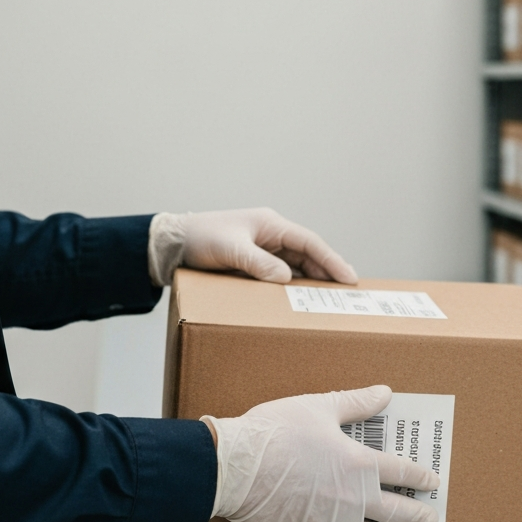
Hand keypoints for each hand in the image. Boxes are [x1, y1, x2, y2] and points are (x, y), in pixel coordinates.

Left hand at [148, 208, 356, 285]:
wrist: (172, 243)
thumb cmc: (200, 238)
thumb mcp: (231, 250)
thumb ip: (259, 264)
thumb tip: (286, 278)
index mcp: (270, 224)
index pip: (309, 242)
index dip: (331, 260)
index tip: (349, 277)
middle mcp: (270, 234)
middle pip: (308, 253)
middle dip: (328, 270)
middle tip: (348, 290)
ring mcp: (263, 247)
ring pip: (296, 264)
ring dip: (311, 279)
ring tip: (330, 297)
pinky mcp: (253, 261)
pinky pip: (280, 272)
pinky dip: (293, 283)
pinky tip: (300, 297)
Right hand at [203, 386, 439, 521]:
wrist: (235, 467)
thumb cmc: (277, 432)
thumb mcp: (320, 407)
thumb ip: (356, 402)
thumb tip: (384, 392)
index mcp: (359, 464)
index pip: (402, 473)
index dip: (421, 478)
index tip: (433, 483)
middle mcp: (352, 499)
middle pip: (394, 512)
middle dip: (415, 516)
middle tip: (429, 519)